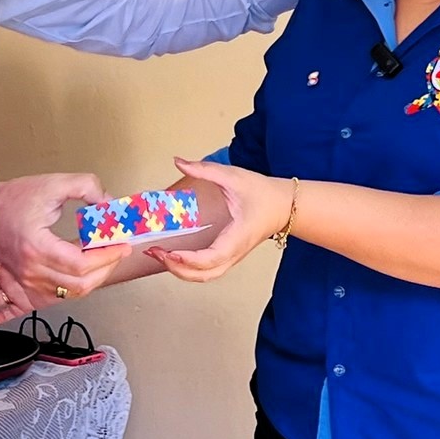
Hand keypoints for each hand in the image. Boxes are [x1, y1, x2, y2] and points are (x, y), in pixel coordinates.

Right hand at [0, 172, 128, 315]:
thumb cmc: (14, 199)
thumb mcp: (54, 184)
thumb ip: (86, 187)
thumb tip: (109, 203)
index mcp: (37, 247)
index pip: (80, 263)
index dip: (106, 256)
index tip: (121, 245)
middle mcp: (31, 269)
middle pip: (80, 284)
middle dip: (106, 269)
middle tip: (119, 252)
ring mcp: (28, 280)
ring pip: (71, 293)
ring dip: (95, 278)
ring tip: (107, 259)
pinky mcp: (27, 283)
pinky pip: (59, 295)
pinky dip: (77, 287)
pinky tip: (88, 273)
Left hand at [145, 157, 294, 282]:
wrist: (285, 205)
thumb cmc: (263, 193)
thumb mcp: (233, 176)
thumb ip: (204, 169)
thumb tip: (179, 161)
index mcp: (237, 236)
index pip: (211, 258)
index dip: (189, 259)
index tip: (170, 252)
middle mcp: (234, 252)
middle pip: (204, 275)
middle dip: (177, 269)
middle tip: (155, 252)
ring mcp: (233, 257)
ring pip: (205, 277)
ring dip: (180, 271)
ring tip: (159, 255)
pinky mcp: (229, 255)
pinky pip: (207, 271)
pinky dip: (188, 269)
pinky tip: (173, 256)